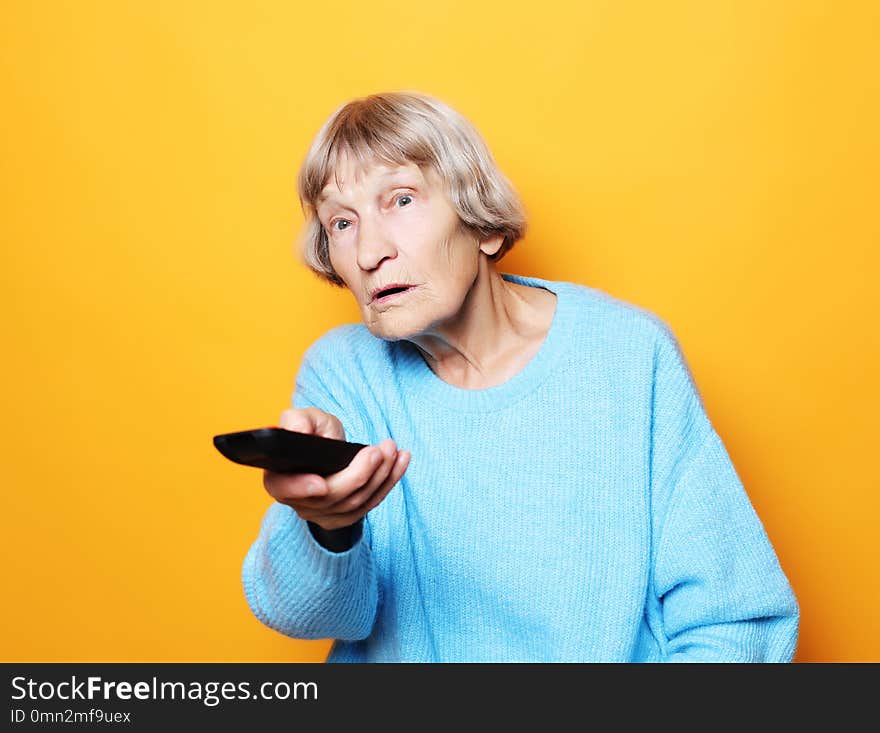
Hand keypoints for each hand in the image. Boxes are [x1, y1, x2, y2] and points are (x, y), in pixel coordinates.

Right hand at [262, 407, 410, 530]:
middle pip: (331, 497)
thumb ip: (296, 420)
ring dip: (380, 475)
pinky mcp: (348, 516)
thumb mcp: (302, 419)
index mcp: (280, 479)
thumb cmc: (313, 432)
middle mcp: (300, 502)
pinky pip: (372, 503)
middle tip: (377, 451)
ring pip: (356, 502)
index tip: (320, 483)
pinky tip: (402, 460)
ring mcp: (324, 514)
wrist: (329, 449)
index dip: (301, 488)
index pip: (285, 489)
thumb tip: (298, 432)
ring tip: (391, 449)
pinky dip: (390, 481)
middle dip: (358, 474)